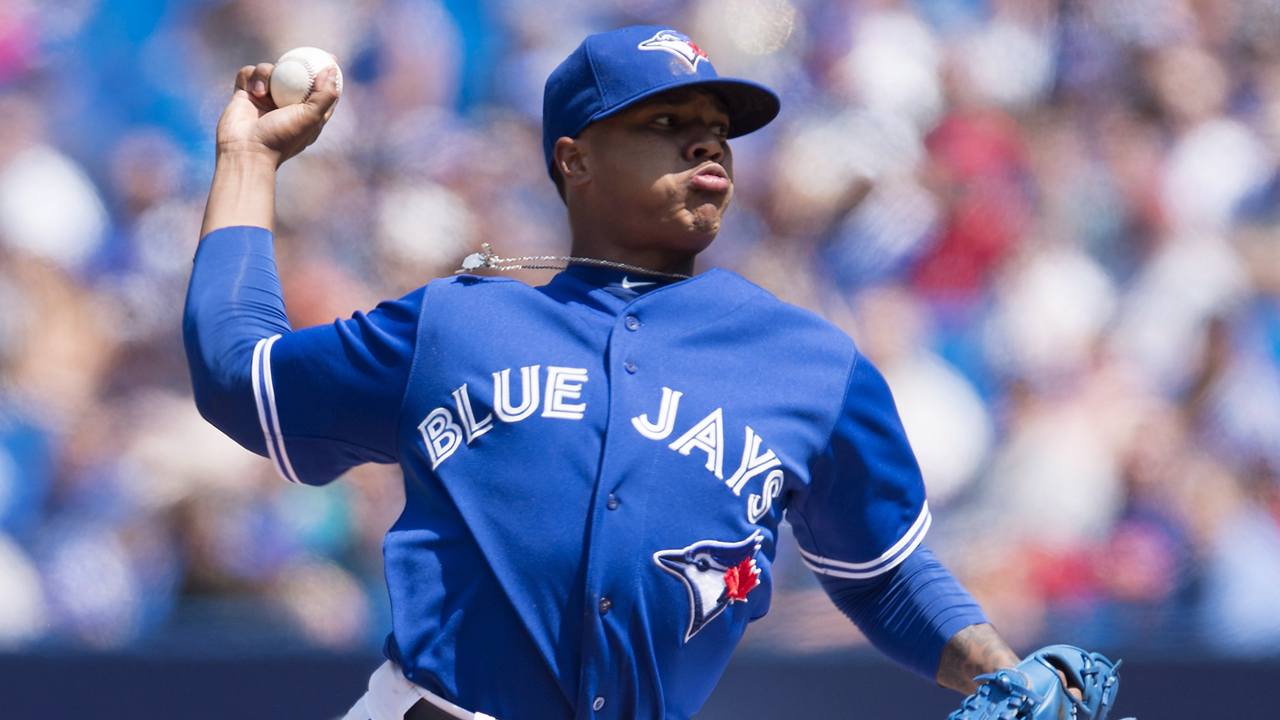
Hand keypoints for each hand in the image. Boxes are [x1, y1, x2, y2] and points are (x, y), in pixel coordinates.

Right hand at [214, 61, 340, 166]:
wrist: (246, 150)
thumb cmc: (280, 137)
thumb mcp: (311, 118)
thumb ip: (325, 95)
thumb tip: (332, 70)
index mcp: (305, 113)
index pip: (319, 90)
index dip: (327, 76)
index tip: (332, 60)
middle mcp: (285, 104)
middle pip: (293, 75)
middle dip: (298, 62)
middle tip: (305, 52)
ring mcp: (264, 98)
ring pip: (269, 70)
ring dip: (266, 73)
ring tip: (262, 93)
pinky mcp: (244, 94)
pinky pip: (248, 73)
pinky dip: (251, 77)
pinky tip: (252, 91)